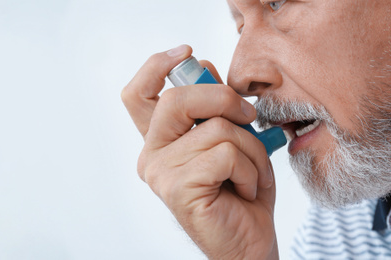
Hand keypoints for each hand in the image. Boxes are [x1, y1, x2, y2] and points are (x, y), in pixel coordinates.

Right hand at [121, 45, 278, 259]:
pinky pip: (225, 154)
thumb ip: (213, 107)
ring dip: (251, 149)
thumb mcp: (231, 138)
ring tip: (250, 173)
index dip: (157, 66)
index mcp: (161, 140)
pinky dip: (250, 169)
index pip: (138, 94)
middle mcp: (152, 154)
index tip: (187, 53)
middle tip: (249, 118)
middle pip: (176, 99)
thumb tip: (204, 67)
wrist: (249, 244)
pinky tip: (244, 189)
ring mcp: (161, 172)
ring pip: (216, 129)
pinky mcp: (177, 188)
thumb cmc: (241, 191)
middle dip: (224, 99)